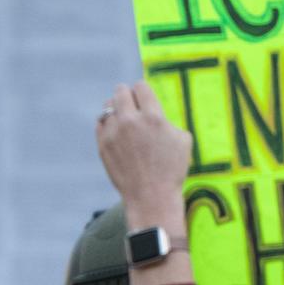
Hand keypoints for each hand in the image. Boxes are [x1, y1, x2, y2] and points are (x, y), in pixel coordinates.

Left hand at [96, 81, 191, 224]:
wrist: (151, 197)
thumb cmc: (172, 170)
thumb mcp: (183, 140)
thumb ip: (168, 120)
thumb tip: (158, 113)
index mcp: (153, 117)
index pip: (141, 87)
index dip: (143, 91)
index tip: (144, 98)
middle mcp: (131, 121)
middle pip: (120, 91)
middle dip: (127, 95)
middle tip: (131, 102)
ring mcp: (114, 133)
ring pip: (108, 106)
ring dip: (116, 109)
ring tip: (123, 117)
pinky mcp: (102, 145)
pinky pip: (100, 123)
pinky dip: (107, 124)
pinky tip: (115, 130)